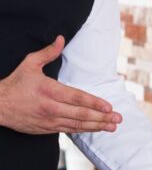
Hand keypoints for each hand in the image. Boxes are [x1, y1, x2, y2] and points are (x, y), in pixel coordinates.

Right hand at [0, 36, 121, 133]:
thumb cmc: (15, 84)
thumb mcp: (29, 64)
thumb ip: (48, 53)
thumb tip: (61, 39)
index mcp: (49, 91)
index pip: (77, 98)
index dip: (94, 103)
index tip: (109, 107)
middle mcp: (51, 107)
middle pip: (81, 114)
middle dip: (102, 117)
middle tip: (117, 119)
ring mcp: (49, 120)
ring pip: (77, 124)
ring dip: (96, 126)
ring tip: (112, 126)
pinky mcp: (46, 128)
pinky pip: (68, 130)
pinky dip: (83, 130)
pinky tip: (95, 129)